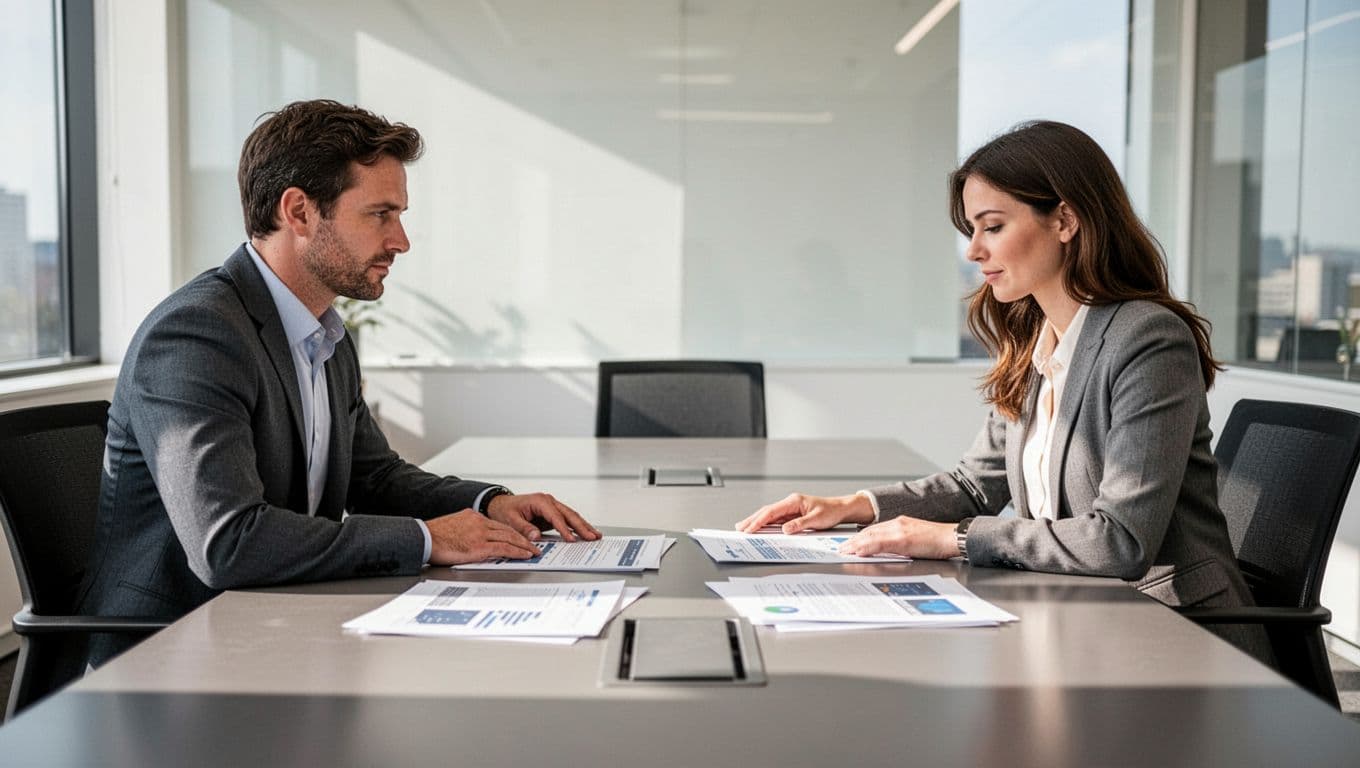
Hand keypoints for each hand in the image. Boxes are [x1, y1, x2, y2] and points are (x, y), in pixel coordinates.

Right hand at [426, 509, 541, 564]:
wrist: (424, 538)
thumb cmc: (433, 537)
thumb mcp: (452, 527)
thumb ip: (465, 530)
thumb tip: (470, 538)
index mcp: (472, 517)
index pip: (497, 524)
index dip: (511, 532)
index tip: (519, 537)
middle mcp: (479, 522)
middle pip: (507, 529)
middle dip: (523, 538)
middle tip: (534, 544)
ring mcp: (480, 534)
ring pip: (510, 537)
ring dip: (525, 545)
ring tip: (534, 551)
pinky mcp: (479, 546)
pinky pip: (504, 548)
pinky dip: (517, 552)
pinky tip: (525, 555)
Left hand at [486, 492, 600, 542]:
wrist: (501, 505)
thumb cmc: (505, 510)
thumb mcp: (510, 520)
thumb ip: (523, 528)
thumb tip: (536, 536)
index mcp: (539, 501)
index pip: (555, 516)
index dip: (564, 528)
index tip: (571, 539)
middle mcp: (548, 501)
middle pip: (569, 514)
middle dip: (582, 526)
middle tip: (592, 536)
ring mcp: (552, 506)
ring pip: (572, 516)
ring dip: (584, 526)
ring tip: (595, 535)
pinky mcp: (553, 513)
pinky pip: (568, 520)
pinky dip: (577, 526)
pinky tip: (586, 532)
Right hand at [735, 492, 874, 533]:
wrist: (840, 509)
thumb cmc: (831, 511)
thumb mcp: (816, 519)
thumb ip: (800, 524)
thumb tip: (785, 529)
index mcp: (794, 501)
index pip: (772, 511)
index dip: (759, 520)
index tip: (750, 528)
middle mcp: (790, 503)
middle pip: (766, 511)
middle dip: (752, 519)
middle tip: (740, 528)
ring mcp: (790, 509)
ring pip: (769, 515)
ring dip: (757, 521)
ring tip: (744, 528)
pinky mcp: (792, 514)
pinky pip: (776, 519)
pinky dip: (766, 524)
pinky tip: (759, 529)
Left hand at [836, 516, 959, 559]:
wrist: (953, 537)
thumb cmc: (939, 541)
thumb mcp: (916, 540)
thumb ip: (901, 543)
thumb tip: (890, 552)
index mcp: (900, 524)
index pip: (875, 530)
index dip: (861, 537)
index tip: (851, 543)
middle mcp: (897, 524)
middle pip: (869, 532)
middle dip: (854, 541)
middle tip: (842, 548)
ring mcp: (899, 530)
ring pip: (871, 536)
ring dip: (855, 544)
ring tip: (845, 551)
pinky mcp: (903, 538)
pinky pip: (880, 543)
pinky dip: (867, 547)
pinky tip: (858, 551)